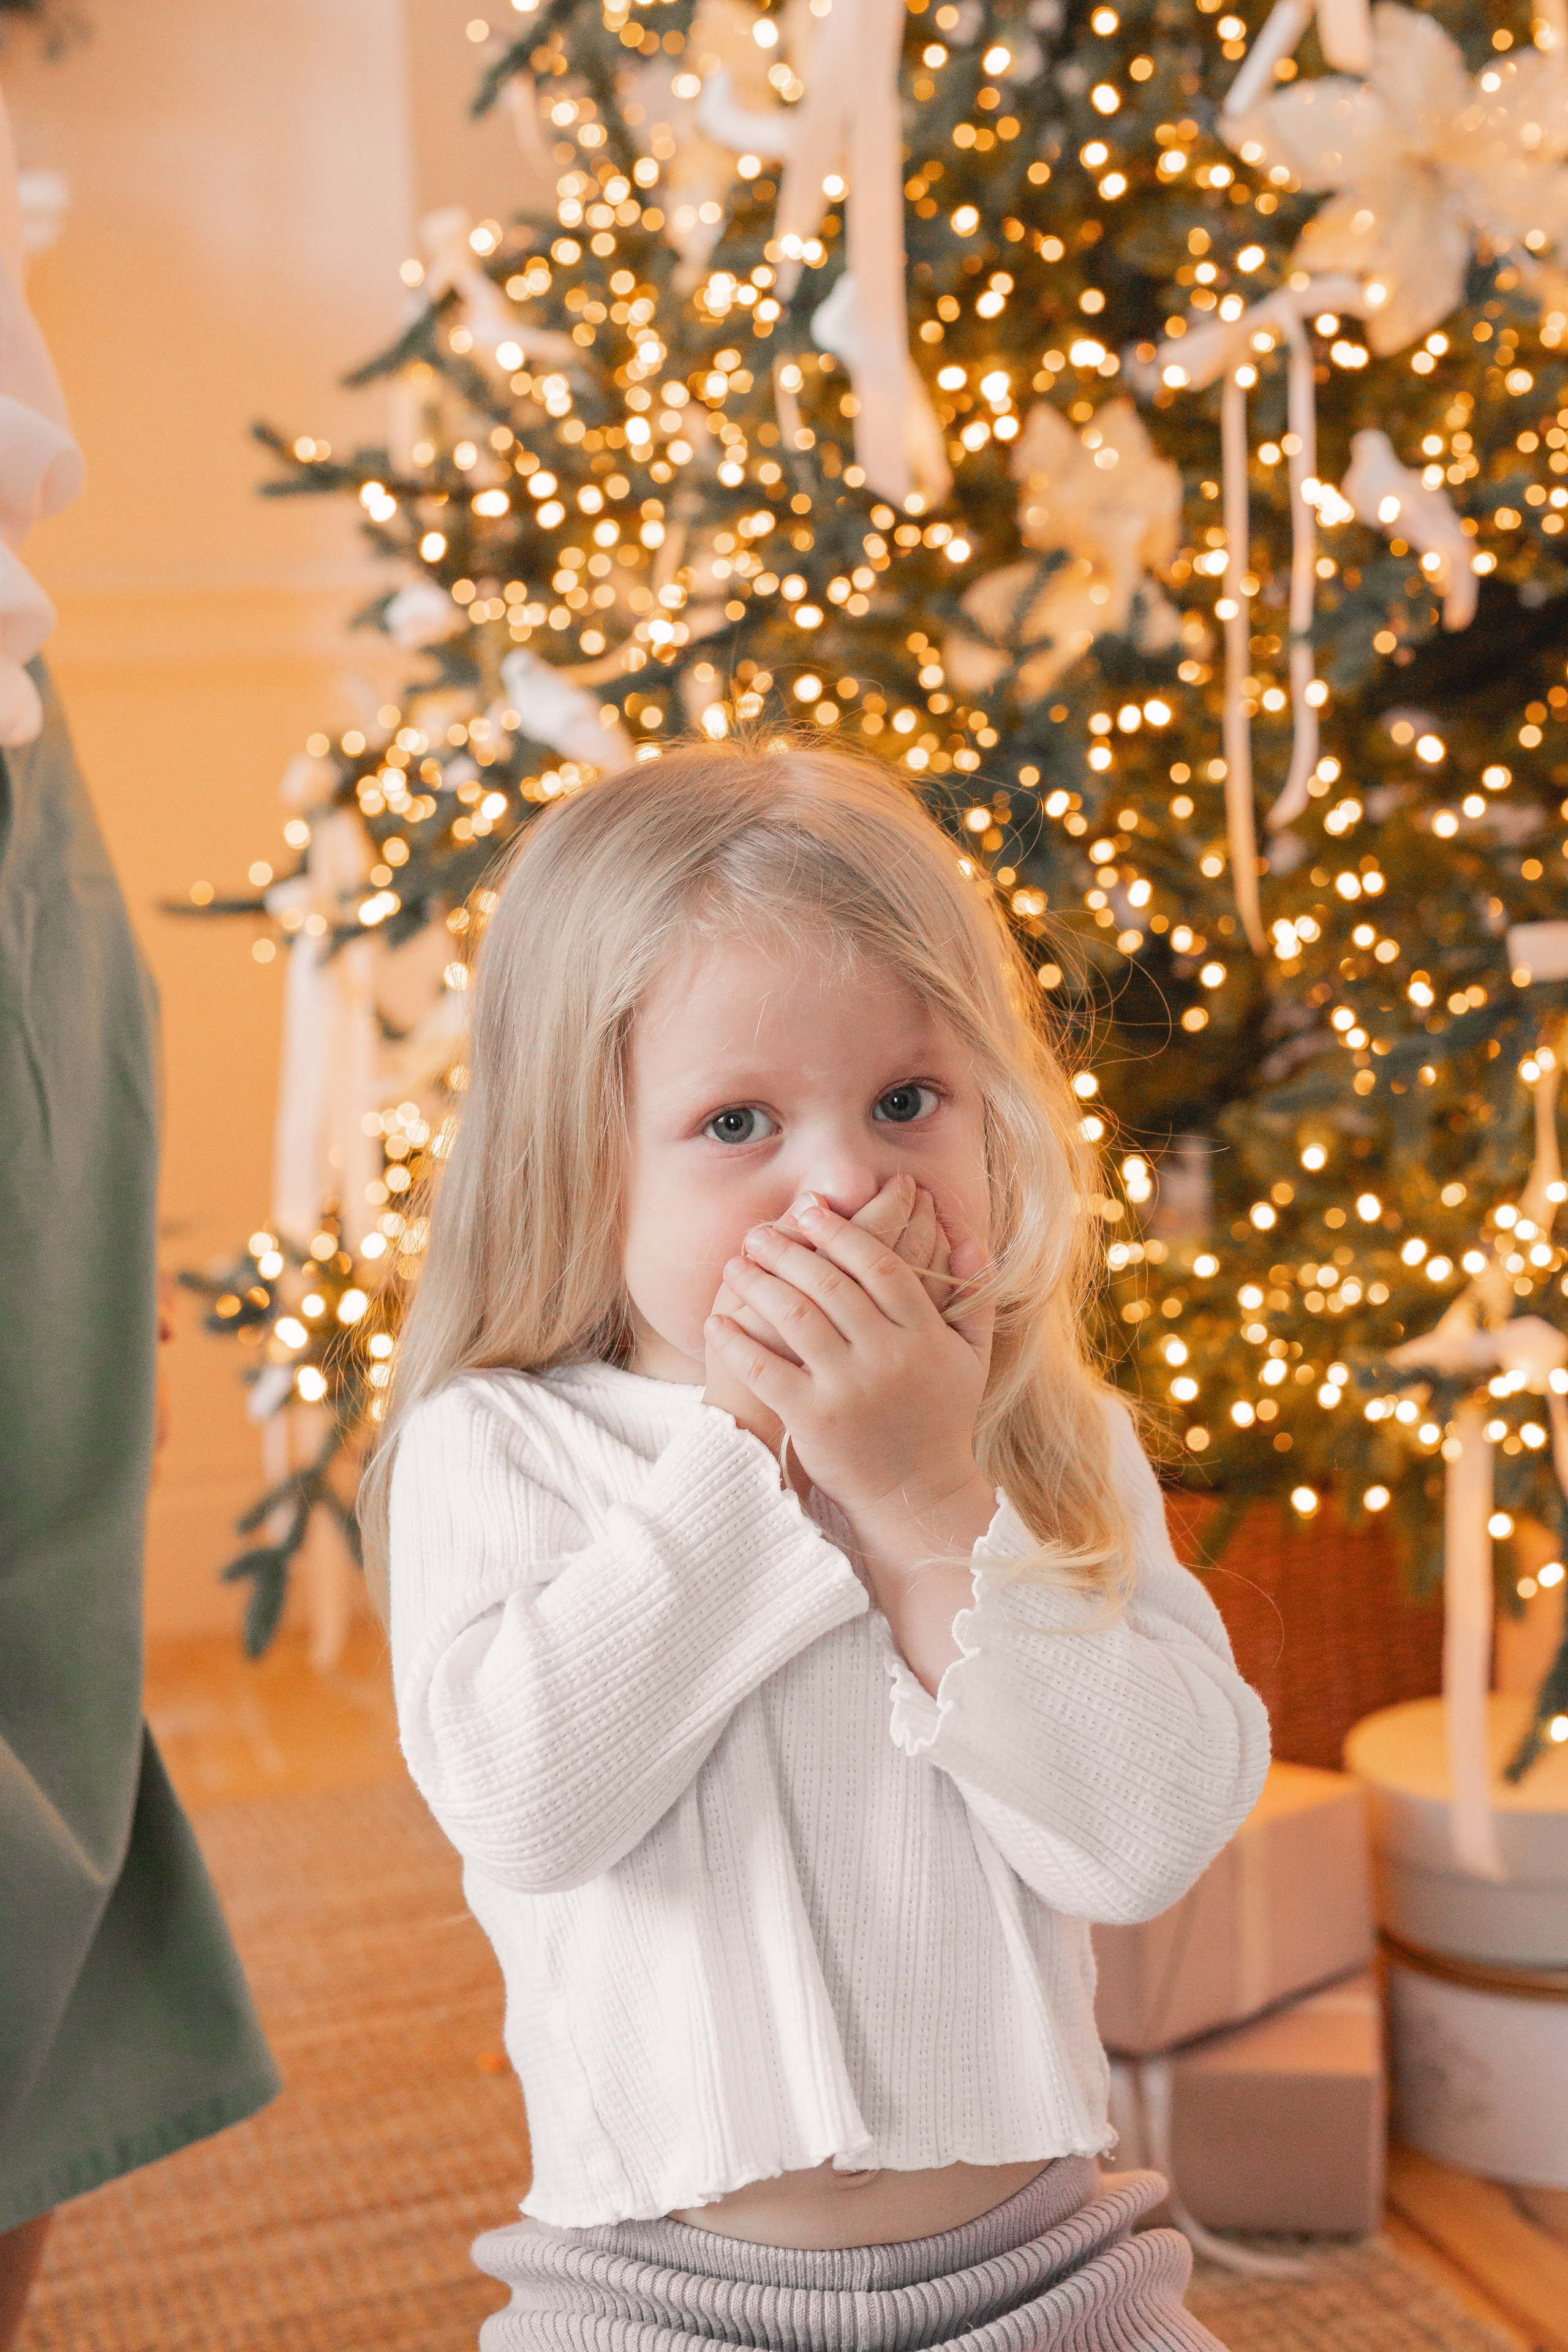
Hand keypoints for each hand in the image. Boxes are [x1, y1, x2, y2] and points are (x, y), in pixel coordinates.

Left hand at [705, 1194, 994, 1558]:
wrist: (918, 1497)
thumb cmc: (941, 1420)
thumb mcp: (971, 1358)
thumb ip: (972, 1297)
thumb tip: (967, 1239)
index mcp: (924, 1336)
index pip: (879, 1265)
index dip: (842, 1232)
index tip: (809, 1211)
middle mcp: (888, 1357)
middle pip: (830, 1283)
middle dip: (787, 1250)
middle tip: (756, 1233)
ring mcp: (850, 1389)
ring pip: (795, 1317)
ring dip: (757, 1284)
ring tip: (734, 1265)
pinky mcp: (815, 1420)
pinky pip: (765, 1370)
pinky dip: (737, 1342)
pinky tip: (716, 1321)